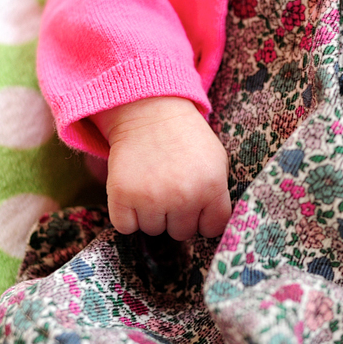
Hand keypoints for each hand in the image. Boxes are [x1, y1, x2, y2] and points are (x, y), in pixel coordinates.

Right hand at [91, 96, 230, 239]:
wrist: (151, 111)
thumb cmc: (186, 138)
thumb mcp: (217, 161)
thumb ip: (219, 194)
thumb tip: (214, 226)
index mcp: (212, 187)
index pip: (213, 228)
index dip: (204, 219)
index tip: (197, 207)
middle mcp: (184, 196)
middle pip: (181, 233)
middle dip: (176, 216)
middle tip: (171, 189)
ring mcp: (152, 197)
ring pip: (153, 230)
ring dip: (151, 214)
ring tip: (153, 186)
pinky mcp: (123, 195)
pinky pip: (125, 227)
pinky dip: (127, 216)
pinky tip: (134, 193)